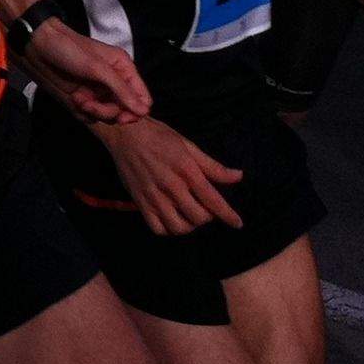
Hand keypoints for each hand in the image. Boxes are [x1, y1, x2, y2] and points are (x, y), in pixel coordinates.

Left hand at [23, 20, 151, 123]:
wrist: (39, 47)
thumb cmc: (69, 49)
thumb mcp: (98, 67)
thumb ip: (122, 90)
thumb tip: (143, 111)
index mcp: (123, 69)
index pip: (142, 98)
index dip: (135, 111)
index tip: (122, 116)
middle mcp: (113, 82)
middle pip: (125, 111)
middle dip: (109, 112)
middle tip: (92, 106)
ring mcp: (99, 92)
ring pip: (107, 116)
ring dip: (93, 111)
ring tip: (79, 98)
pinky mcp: (84, 100)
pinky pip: (90, 117)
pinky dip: (82, 111)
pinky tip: (74, 97)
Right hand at [96, 116, 242, 234]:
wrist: (125, 134)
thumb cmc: (159, 136)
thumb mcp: (188, 146)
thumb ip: (212, 166)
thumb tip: (238, 176)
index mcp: (187, 171)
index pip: (213, 200)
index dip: (228, 215)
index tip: (237, 224)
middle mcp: (172, 187)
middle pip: (198, 218)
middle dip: (207, 217)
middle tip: (205, 208)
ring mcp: (154, 197)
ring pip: (179, 227)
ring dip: (189, 226)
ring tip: (189, 216)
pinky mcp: (140, 202)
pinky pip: (157, 229)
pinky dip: (168, 230)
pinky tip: (172, 219)